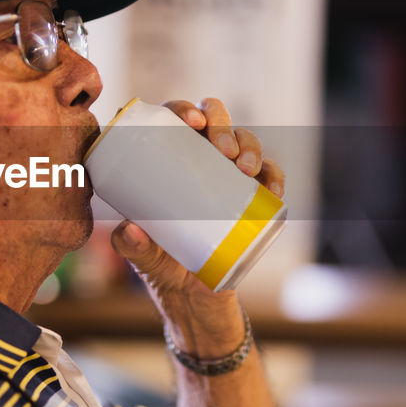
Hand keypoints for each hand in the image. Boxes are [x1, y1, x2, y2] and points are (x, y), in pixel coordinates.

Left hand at [109, 98, 285, 349]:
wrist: (193, 297)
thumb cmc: (161, 263)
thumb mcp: (142, 255)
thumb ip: (130, 246)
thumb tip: (130, 230)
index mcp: (170, 159)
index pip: (177, 120)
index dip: (185, 109)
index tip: (190, 122)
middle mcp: (202, 161)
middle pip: (216, 122)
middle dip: (223, 123)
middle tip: (221, 149)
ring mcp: (230, 178)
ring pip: (246, 144)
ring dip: (250, 146)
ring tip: (244, 168)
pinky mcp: (253, 199)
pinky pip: (270, 178)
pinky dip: (275, 177)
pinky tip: (272, 187)